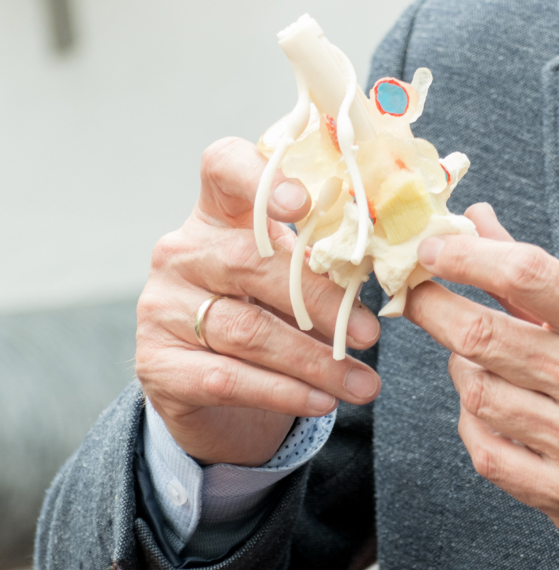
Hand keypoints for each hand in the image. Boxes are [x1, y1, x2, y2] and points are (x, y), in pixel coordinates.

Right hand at [135, 137, 380, 467]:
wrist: (209, 390)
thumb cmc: (265, 314)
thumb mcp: (290, 276)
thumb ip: (322, 261)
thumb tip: (389, 268)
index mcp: (216, 214)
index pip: (223, 167)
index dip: (259, 177)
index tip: (302, 202)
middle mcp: (181, 253)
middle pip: (249, 262)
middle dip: (319, 302)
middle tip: (370, 334)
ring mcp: (162, 309)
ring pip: (246, 330)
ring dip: (315, 361)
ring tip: (364, 384)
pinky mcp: (158, 365)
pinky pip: (228, 378)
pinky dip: (284, 393)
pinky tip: (322, 402)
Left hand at [409, 205, 558, 559]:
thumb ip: (535, 274)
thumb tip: (474, 220)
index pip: (526, 274)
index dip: (466, 256)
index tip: (432, 249)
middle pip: (481, 334)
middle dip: (431, 308)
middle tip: (413, 296)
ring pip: (475, 391)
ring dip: (461, 369)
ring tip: (472, 360)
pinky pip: (484, 448)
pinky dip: (472, 422)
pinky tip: (485, 409)